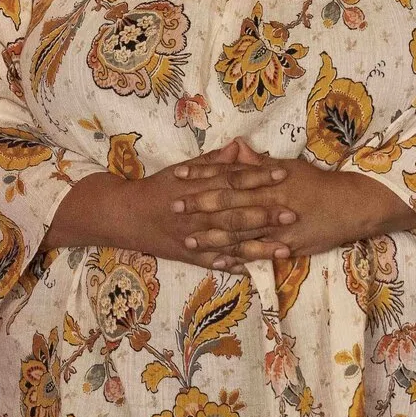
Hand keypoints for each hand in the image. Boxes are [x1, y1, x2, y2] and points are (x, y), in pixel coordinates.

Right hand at [49, 141, 286, 268]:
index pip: (230, 179)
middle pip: (233, 212)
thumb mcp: (180, 169)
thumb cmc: (156, 188)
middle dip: (264, 214)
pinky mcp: (186, 255)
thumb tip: (238, 147)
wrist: (123, 214)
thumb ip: (211, 161)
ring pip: (228, 241)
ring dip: (257, 246)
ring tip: (284, 248)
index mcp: (194, 186)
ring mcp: (191, 236)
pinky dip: (232, 266)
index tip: (282, 173)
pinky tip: (255, 270)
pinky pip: (212, 262)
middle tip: (292, 213)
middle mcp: (194, 212)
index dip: (256, 176)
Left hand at [169, 138, 415, 267]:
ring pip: (240, 232)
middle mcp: (269, 200)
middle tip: (174, 209)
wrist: (351, 205)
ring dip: (212, 237)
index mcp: (267, 179)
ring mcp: (277, 225)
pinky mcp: (286, 245)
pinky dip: (239, 258)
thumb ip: (258, 162)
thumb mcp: (288, 166)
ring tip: (189, 242)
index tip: (179, 176)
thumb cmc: (317, 183)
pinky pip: (259, 253)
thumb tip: (234, 148)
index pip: (228, 174)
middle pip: (228, 203)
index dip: (202, 175)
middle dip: (199, 206)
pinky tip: (221, 264)